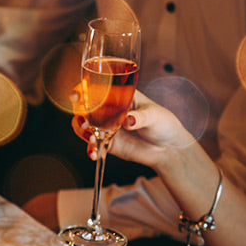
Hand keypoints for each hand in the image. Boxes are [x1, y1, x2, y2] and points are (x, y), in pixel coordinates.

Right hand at [72, 91, 197, 171]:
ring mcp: (107, 127)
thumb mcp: (154, 116)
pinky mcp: (108, 143)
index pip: (98, 90)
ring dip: (83, 132)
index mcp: (120, 96)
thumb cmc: (164, 124)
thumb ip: (140, 117)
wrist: (169, 148)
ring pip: (85, 127)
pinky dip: (91, 150)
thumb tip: (128, 121)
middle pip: (86, 109)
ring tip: (92, 139)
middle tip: (85, 123)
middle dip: (80, 115)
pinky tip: (95, 154)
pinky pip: (93, 145)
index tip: (76, 96)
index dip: (83, 91)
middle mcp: (110, 111)